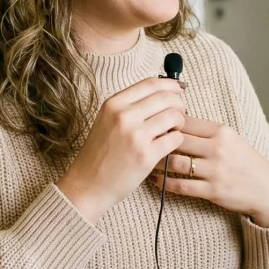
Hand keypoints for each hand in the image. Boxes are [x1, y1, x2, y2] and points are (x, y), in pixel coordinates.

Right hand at [57, 77, 185, 223]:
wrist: (88, 184)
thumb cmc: (99, 153)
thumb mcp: (106, 120)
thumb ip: (129, 106)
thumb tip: (161, 94)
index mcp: (114, 104)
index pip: (150, 84)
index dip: (170, 84)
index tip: (179, 89)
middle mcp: (124, 116)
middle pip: (166, 98)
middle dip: (179, 104)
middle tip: (180, 112)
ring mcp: (136, 135)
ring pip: (174, 116)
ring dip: (180, 122)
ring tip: (174, 129)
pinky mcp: (147, 155)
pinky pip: (176, 138)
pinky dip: (177, 139)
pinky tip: (170, 144)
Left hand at [148, 117, 268, 226]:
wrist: (266, 189)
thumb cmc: (244, 161)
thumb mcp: (230, 138)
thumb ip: (204, 131)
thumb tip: (173, 121)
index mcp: (221, 131)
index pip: (184, 121)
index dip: (165, 122)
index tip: (153, 125)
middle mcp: (217, 148)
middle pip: (176, 139)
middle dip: (157, 140)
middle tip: (143, 142)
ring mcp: (214, 170)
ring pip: (174, 162)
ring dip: (156, 162)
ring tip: (146, 160)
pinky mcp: (212, 190)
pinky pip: (179, 185)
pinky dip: (163, 183)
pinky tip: (155, 180)